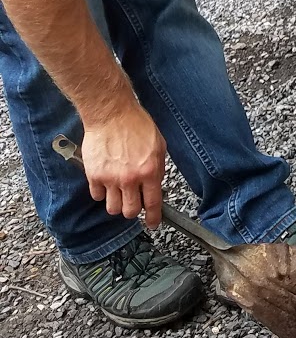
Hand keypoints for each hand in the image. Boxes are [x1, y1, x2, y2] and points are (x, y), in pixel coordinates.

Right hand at [80, 108, 166, 228]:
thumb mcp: (158, 145)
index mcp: (150, 171)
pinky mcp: (94, 175)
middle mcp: (130, 178)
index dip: (153, 218)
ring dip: (117, 203)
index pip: (153, 203)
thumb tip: (155, 185)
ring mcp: (110, 178)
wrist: (111, 114)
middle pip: (130, 212)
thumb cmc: (136, 125)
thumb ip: (157, 168)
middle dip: (133, 210)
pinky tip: (106, 181)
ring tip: (119, 191)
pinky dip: (101, 192)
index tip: (153, 223)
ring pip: (113, 208)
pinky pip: (97, 196)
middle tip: (133, 202)